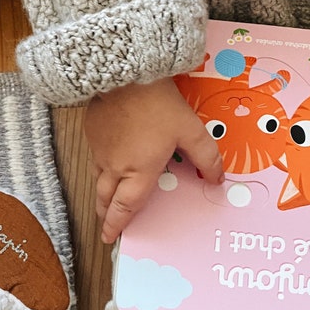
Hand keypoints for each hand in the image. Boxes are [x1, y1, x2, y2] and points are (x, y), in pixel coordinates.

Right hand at [84, 77, 223, 244]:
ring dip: (102, 191)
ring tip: (105, 197)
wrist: (123, 71)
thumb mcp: (190, 129)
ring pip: (98, 178)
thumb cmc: (156, 102)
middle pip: (105, 198)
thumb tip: (217, 179)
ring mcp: (100, 149)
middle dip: (105, 213)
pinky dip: (100, 165)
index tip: (111, 237)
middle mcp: (115, 165)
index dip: (118, 224)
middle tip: (106, 223)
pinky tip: (108, 157)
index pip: (125, 207)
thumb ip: (205, 157)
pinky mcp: (92, 131)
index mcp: (139, 171)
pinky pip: (96, 156)